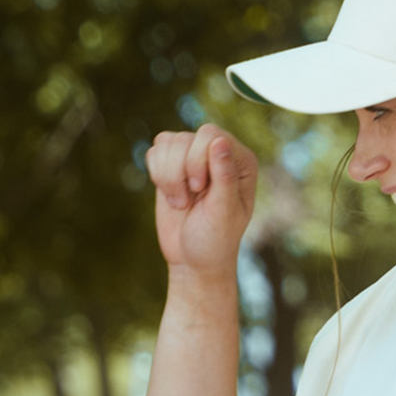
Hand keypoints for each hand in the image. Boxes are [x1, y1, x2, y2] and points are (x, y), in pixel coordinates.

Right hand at [145, 126, 257, 276]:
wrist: (193, 260)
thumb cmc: (215, 239)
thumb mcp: (223, 211)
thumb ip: (224, 176)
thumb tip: (219, 141)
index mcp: (240, 161)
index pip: (211, 135)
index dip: (198, 159)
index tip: (200, 189)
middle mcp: (218, 153)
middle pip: (187, 137)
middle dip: (181, 169)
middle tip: (191, 197)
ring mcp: (193, 158)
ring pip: (168, 142)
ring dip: (168, 177)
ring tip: (181, 201)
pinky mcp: (172, 166)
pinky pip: (155, 151)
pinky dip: (157, 174)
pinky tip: (170, 195)